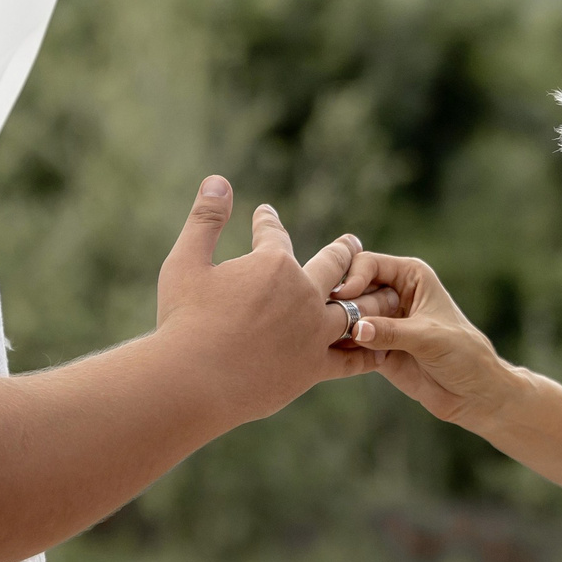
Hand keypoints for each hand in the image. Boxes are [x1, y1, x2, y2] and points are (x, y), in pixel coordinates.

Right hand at [154, 177, 378, 421]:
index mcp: (273, 265)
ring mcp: (312, 332)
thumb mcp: (185, 261)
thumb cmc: (183, 320)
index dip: (267, 222)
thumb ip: (205, 220)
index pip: (274, 234)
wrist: (192, 381)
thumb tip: (217, 179)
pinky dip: (367, 349)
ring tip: (378, 290)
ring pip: (351, 308)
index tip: (265, 214)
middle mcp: (302, 294)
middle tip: (353, 243)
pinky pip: (351, 357)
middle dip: (342, 251)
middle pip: (332, 265)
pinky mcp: (314, 368)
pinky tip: (377, 346)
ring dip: (366, 297)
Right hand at [325, 250, 514, 428]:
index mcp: (410, 276)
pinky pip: (348, 342)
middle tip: (335, 324)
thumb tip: (358, 329)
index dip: (353, 277)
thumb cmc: (463, 355)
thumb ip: (392, 332)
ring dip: (337, 326)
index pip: (369, 264)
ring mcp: (382, 321)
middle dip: (341, 304)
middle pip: (352, 288)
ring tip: (332, 340)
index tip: (344, 297)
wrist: (472, 393)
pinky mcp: (375, 347)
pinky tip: (334, 355)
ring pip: (346, 315)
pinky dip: (340, 346)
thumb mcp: (429, 338)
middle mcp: (392, 294)